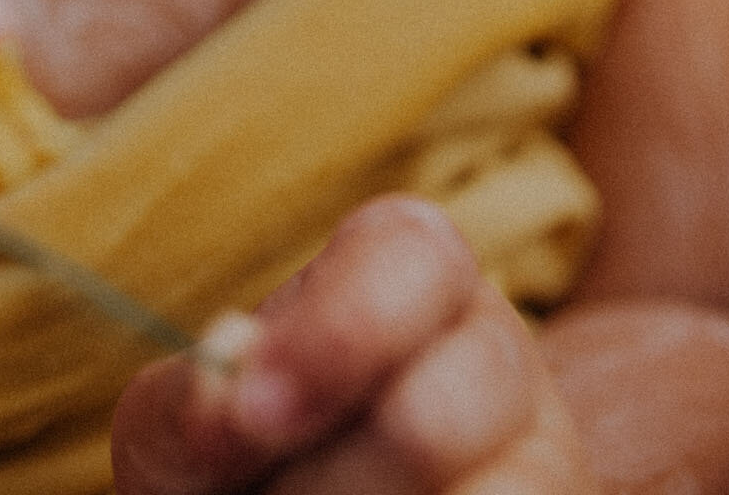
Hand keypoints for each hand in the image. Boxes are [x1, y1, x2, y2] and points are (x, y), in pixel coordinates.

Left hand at [111, 197, 595, 494]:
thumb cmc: (233, 460)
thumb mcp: (189, 422)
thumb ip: (191, 407)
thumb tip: (223, 400)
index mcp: (407, 265)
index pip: (412, 256)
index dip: (339, 331)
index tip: (253, 410)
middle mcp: (491, 349)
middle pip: (433, 416)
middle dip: (326, 481)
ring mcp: (539, 454)